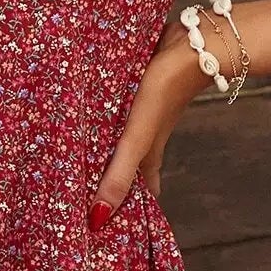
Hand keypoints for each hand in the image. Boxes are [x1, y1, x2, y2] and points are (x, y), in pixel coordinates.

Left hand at [88, 14, 211, 228]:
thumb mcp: (137, 138)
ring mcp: (143, 111)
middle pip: (128, 163)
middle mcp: (146, 136)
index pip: (138, 190)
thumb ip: (120, 174)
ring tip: (79, 152)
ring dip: (106, 145)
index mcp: (147, 153)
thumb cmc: (164, 93)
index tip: (105, 223)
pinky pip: (118, 108)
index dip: (124, 207)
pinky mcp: (137, 87)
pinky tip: (91, 108)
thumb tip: (98, 217)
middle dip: (109, 176)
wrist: (191, 47)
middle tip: (83, 190)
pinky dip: (106, 115)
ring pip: (123, 136)